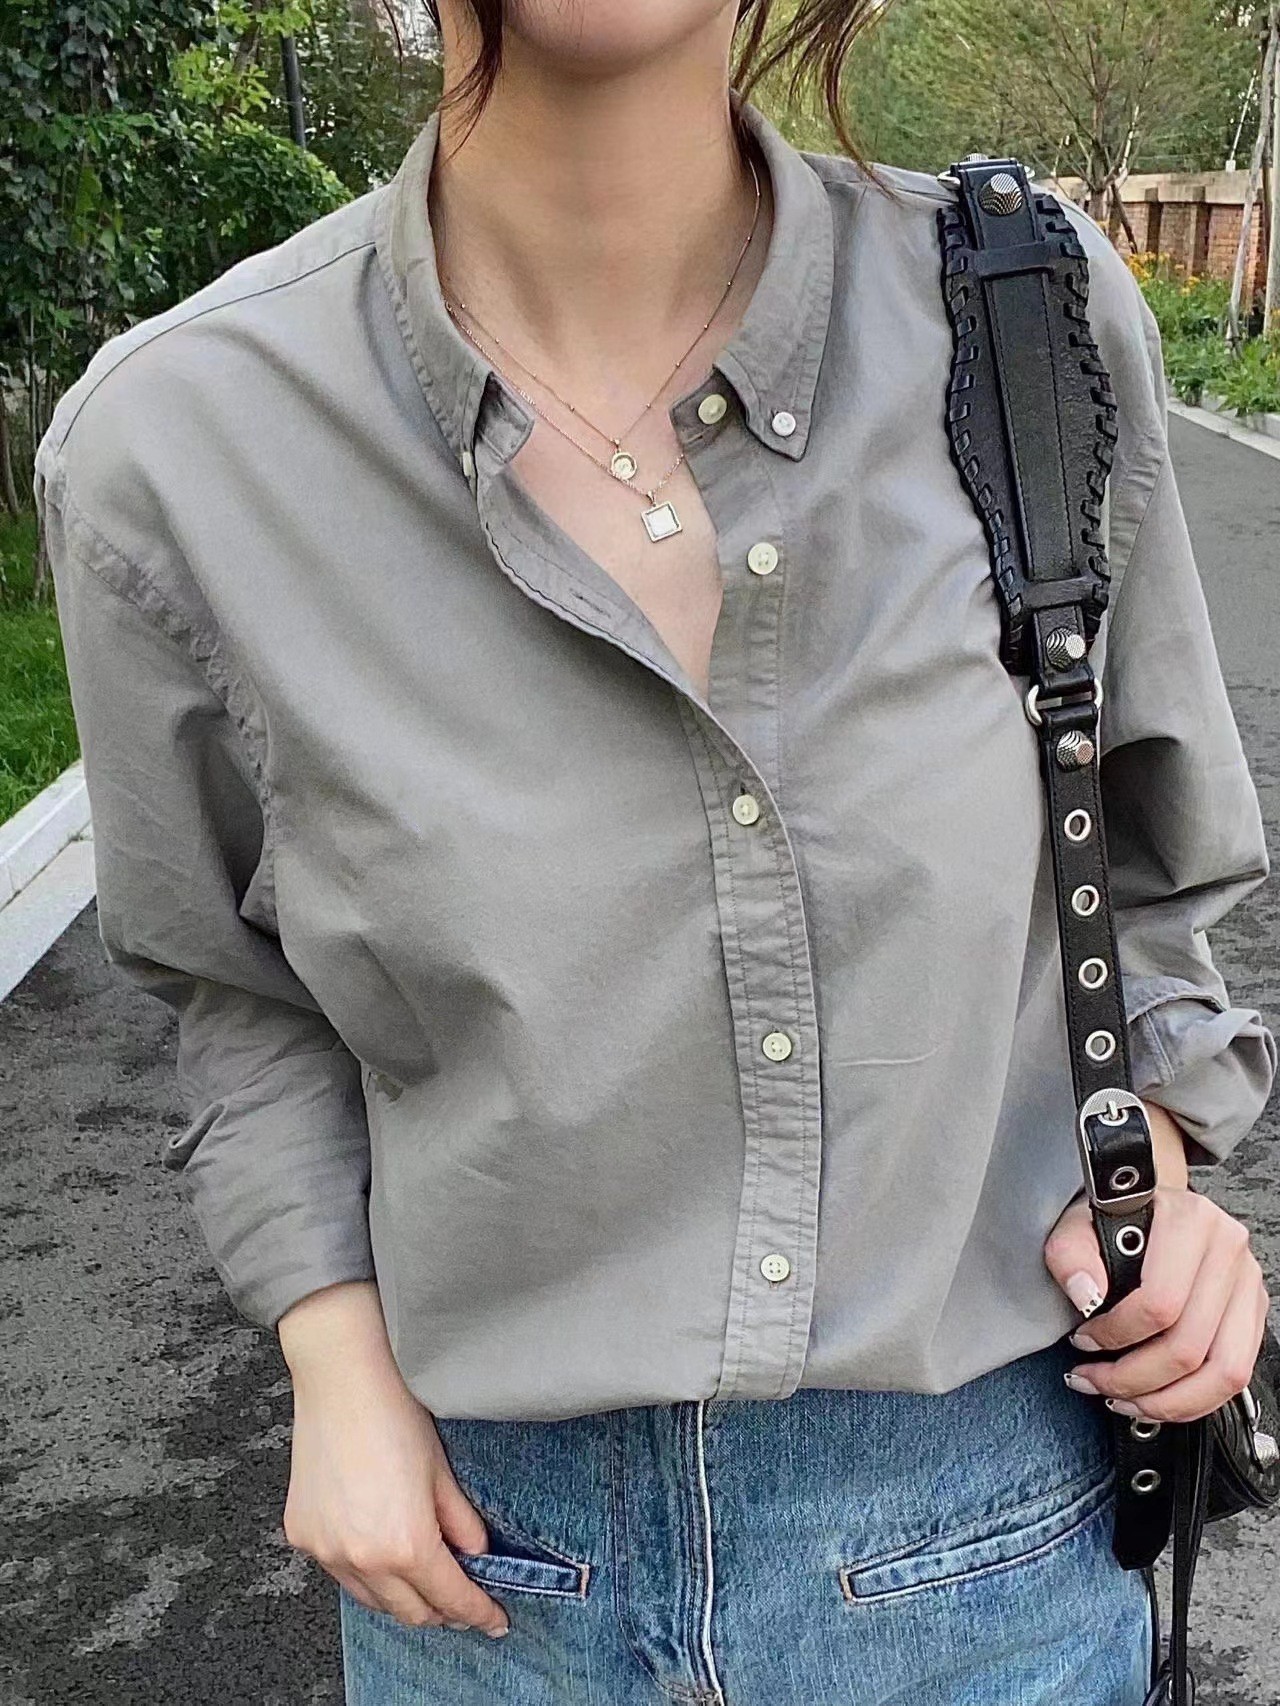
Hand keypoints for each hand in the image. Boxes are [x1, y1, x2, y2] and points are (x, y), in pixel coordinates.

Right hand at [279, 1281, 509, 1635]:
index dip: (478, 1612)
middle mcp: (362, 1558)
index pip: (450, 1598)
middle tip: (463, 1602)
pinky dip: (364, 1573)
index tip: (495, 1619)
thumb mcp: (442, 1470)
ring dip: (401, 1598)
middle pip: (410, 1612)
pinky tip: (379, 1553)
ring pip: (372, 1600)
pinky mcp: (303, 1536)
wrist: (341, 1377)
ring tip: (423, 1582)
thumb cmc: (395, 1412)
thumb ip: (460, 1521)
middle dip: (441, 1611)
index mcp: (406, 1544)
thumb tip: (475, 1553)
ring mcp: (327, 1550)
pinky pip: (340, 1573)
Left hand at [1044, 1104, 1269, 1423]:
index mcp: (1189, 1220)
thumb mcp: (1078, 1222)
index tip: (1082, 1340)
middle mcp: (1228, 1250)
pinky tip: (1153, 1399)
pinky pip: (1235, 1376)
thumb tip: (1087, 1297)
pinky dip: (1192, 1400)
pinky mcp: (1252, 1313)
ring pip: (1223, 1372)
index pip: (1160, 1303)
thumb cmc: (1113, 1216)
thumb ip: (1072, 1254)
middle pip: (1190, 1346)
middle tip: (1093, 1379)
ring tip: (1122, 1399)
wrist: (1145, 1205)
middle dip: (1132, 1378)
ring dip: (1166, 1401)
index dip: (1116, 1334)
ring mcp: (1246, 1284)